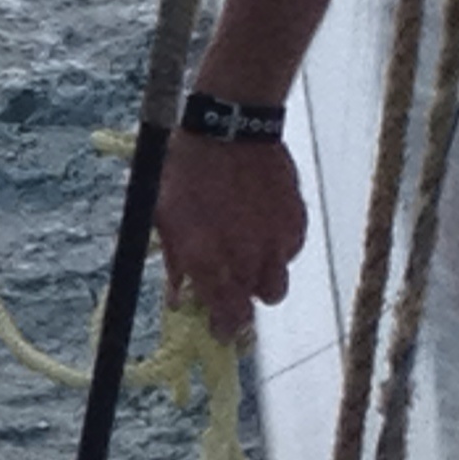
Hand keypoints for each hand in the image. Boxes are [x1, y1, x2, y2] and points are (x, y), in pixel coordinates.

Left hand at [155, 132, 306, 342]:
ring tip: (247, 257)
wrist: (228, 127)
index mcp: (206, 260)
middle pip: (252, 310)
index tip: (218, 332)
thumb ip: (176, 264)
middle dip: (241, 308)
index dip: (222, 329)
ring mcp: (274, 242)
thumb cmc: (185, 171)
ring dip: (261, 280)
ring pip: (275, 285)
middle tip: (231, 295)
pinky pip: (289, 253)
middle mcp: (244, 258)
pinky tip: (262, 228)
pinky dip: (277, 250)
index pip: (223, 316)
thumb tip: (179, 299)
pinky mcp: (295, 222)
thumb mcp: (164, 218)